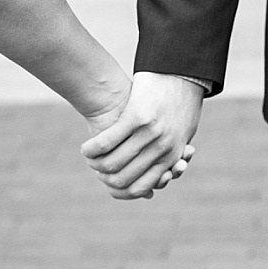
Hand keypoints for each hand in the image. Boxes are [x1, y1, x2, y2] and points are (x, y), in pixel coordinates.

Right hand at [79, 70, 203, 199]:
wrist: (181, 75)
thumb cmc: (177, 108)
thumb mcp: (179, 139)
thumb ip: (163, 166)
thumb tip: (151, 193)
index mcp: (170, 158)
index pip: (139, 188)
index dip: (120, 190)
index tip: (108, 182)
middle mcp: (161, 150)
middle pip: (123, 178)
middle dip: (104, 178)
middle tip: (95, 170)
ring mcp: (150, 134)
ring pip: (113, 163)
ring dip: (95, 164)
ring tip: (89, 159)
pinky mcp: (137, 117)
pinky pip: (107, 142)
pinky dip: (92, 149)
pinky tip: (86, 148)